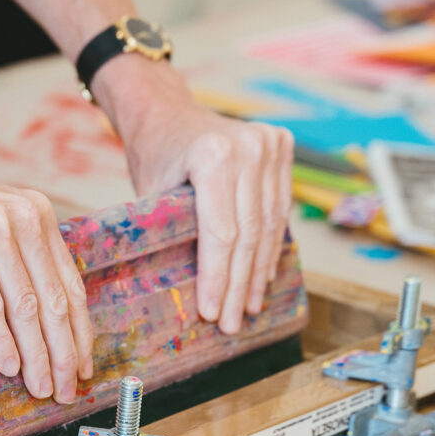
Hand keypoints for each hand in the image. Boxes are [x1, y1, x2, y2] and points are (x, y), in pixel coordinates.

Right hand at [0, 130, 93, 403]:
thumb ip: (9, 255)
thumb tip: (32, 320)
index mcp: (36, 213)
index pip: (69, 284)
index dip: (80, 331)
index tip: (84, 367)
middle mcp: (23, 215)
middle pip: (54, 300)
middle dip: (64, 353)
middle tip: (66, 392)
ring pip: (25, 306)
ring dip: (37, 355)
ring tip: (40, 387)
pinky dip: (1, 339)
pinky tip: (9, 366)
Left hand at [93, 57, 293, 333]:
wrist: (168, 112)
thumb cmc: (155, 156)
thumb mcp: (152, 195)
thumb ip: (171, 234)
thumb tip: (182, 294)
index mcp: (214, 156)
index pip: (221, 233)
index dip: (217, 278)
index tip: (211, 312)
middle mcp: (249, 147)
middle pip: (247, 233)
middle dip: (237, 284)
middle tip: (229, 323)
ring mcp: (270, 144)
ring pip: (268, 225)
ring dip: (257, 271)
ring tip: (246, 308)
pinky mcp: (282, 146)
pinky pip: (278, 207)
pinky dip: (269, 244)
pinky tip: (260, 276)